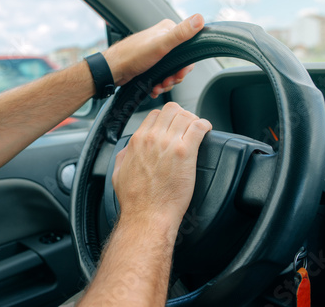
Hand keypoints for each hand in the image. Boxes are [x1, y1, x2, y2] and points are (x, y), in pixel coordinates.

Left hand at [103, 14, 204, 97]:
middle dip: (175, 76)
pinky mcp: (150, 63)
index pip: (189, 47)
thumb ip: (181, 34)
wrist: (113, 70)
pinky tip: (154, 88)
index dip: (186, 65)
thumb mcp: (161, 45)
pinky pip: (162, 75)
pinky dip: (160, 84)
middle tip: (167, 82)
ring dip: (167, 82)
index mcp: (168, 30)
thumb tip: (199, 19)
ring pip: (171, 70)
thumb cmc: (132, 56)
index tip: (179, 74)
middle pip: (181, 62)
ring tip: (158, 86)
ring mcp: (156, 52)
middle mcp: (163, 39)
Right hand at [112, 102, 211, 230]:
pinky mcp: (185, 152)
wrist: (147, 215)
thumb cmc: (135, 200)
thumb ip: (124, 156)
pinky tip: (206, 131)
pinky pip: (199, 127)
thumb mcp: (118, 173)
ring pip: (186, 115)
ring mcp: (169, 144)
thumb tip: (129, 150)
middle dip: (182, 115)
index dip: (167, 118)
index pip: (155, 114)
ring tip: (198, 130)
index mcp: (138, 141)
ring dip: (194, 120)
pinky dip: (205, 126)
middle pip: (172, 109)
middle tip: (188, 126)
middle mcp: (153, 138)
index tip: (173, 125)